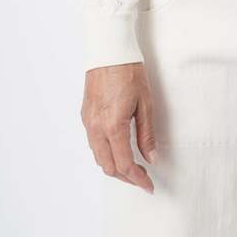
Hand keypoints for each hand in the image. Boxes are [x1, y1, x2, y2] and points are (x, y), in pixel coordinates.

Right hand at [81, 62, 157, 193]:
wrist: (109, 50)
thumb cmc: (129, 72)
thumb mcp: (145, 103)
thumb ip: (147, 133)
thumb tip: (151, 157)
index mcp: (113, 126)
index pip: (124, 164)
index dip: (137, 179)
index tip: (148, 186)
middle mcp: (96, 128)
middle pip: (108, 166)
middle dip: (126, 177)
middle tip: (142, 178)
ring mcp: (88, 122)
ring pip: (98, 157)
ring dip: (114, 166)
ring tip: (133, 167)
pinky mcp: (85, 115)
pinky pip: (93, 143)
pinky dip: (106, 153)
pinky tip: (118, 149)